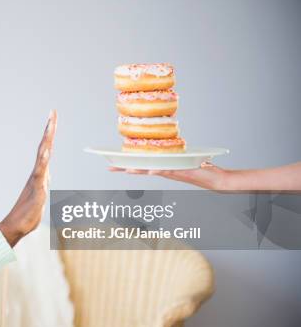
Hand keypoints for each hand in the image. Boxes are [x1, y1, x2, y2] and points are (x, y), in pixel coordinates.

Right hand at [0, 110, 57, 246]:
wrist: (16, 228)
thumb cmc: (28, 214)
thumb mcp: (41, 196)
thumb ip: (43, 184)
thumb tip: (46, 175)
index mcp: (39, 174)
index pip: (46, 150)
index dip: (49, 134)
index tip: (52, 118)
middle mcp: (37, 174)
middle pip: (44, 147)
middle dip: (49, 130)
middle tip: (53, 113)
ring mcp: (36, 182)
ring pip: (42, 158)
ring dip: (47, 141)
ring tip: (51, 126)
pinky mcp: (36, 191)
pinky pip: (40, 175)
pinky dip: (43, 162)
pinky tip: (47, 152)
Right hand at [108, 161, 230, 189]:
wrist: (216, 180)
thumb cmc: (203, 170)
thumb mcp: (185, 160)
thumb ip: (175, 156)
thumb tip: (167, 146)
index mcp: (164, 168)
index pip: (143, 166)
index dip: (128, 165)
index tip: (114, 163)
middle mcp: (165, 172)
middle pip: (142, 169)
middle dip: (126, 168)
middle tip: (111, 167)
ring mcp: (172, 173)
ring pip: (151, 171)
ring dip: (139, 170)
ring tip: (126, 168)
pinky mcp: (182, 172)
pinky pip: (168, 171)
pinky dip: (158, 170)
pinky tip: (150, 169)